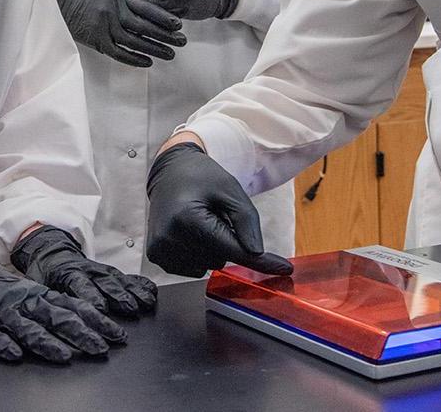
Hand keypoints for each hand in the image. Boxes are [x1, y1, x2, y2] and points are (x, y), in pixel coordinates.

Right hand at [0, 246, 125, 362]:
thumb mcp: (25, 293)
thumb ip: (50, 307)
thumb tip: (85, 320)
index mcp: (35, 294)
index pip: (72, 306)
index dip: (95, 320)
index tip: (116, 333)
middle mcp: (21, 301)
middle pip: (55, 317)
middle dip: (80, 332)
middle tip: (101, 347)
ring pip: (26, 328)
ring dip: (46, 342)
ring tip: (64, 355)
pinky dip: (3, 344)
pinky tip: (14, 355)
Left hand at [12, 225, 158, 317]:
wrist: (51, 252)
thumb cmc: (43, 273)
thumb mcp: (37, 284)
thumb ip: (45, 298)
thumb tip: (47, 318)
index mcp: (67, 272)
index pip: (80, 285)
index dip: (90, 296)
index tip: (100, 308)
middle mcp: (88, 270)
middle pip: (105, 283)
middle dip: (118, 296)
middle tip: (130, 309)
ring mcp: (102, 270)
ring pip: (119, 279)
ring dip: (133, 291)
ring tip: (147, 302)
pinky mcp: (111, 272)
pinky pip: (128, 277)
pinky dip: (140, 284)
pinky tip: (152, 292)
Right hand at [53, 0, 185, 67]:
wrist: (62, 0)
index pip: (145, 7)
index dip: (163, 16)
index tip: (179, 24)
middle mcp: (112, 11)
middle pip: (142, 26)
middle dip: (164, 35)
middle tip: (182, 42)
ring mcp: (103, 27)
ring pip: (133, 41)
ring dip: (153, 49)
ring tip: (170, 54)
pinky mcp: (96, 40)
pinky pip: (118, 52)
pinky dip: (134, 58)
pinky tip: (148, 62)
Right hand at [144, 143, 292, 278]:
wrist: (170, 172)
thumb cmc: (200, 177)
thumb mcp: (230, 189)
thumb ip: (247, 220)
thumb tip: (256, 253)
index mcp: (187, 218)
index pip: (232, 249)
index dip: (261, 260)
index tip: (284, 268)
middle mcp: (169, 237)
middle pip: (220, 259)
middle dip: (225, 241)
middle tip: (213, 215)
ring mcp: (160, 249)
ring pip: (208, 266)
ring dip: (212, 247)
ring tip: (199, 221)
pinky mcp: (157, 256)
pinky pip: (193, 268)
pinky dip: (199, 253)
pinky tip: (190, 232)